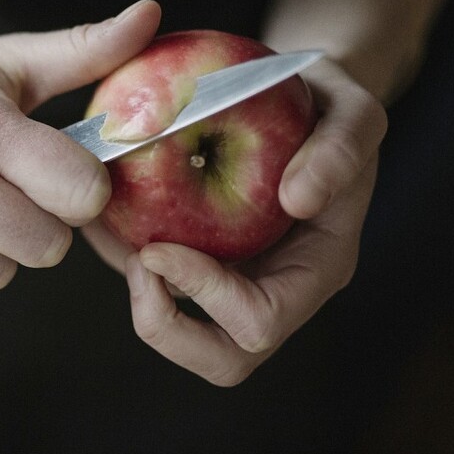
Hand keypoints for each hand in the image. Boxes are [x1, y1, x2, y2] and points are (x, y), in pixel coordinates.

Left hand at [81, 60, 386, 384]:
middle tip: (136, 259)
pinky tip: (100, 210)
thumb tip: (299, 198)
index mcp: (317, 267)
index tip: (159, 247)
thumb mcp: (354, 110)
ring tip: (108, 230)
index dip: (204, 296)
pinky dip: (118, 251)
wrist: (298, 94)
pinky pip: (153, 278)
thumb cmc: (330, 104)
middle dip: (162, 325)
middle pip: (219, 358)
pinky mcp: (198, 252)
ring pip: (178, 327)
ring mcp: (234, 275)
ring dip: (136, 291)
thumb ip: (341, 150)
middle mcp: (274, 284)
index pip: (258, 322)